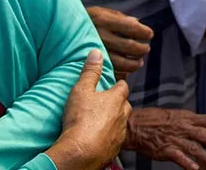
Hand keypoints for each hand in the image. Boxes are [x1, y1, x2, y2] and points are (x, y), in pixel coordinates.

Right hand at [48, 50, 131, 169]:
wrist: (81, 152)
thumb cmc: (80, 120)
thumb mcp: (81, 90)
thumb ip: (90, 71)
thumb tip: (96, 53)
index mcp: (116, 99)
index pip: (123, 86)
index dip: (118, 84)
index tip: (113, 83)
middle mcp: (122, 116)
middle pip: (125, 105)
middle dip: (118, 103)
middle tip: (106, 103)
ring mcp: (120, 133)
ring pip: (121, 123)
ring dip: (114, 121)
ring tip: (101, 121)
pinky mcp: (114, 149)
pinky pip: (114, 140)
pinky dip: (109, 137)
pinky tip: (99, 137)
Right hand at [87, 6, 153, 80]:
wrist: (58, 34)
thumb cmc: (83, 21)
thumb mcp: (99, 12)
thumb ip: (119, 16)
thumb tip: (137, 21)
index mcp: (102, 19)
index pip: (131, 27)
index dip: (143, 32)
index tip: (150, 34)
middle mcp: (99, 35)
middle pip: (129, 46)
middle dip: (142, 49)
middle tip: (146, 49)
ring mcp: (94, 51)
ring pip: (123, 62)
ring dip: (135, 63)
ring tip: (138, 61)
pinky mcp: (90, 66)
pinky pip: (111, 73)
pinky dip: (122, 73)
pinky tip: (125, 70)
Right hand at [125, 108, 205, 169]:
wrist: (136, 126)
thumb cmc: (157, 120)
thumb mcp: (177, 116)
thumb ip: (192, 124)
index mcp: (187, 118)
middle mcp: (182, 128)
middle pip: (203, 135)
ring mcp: (174, 139)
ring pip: (194, 149)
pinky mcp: (165, 150)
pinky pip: (179, 158)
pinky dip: (188, 163)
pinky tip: (196, 169)